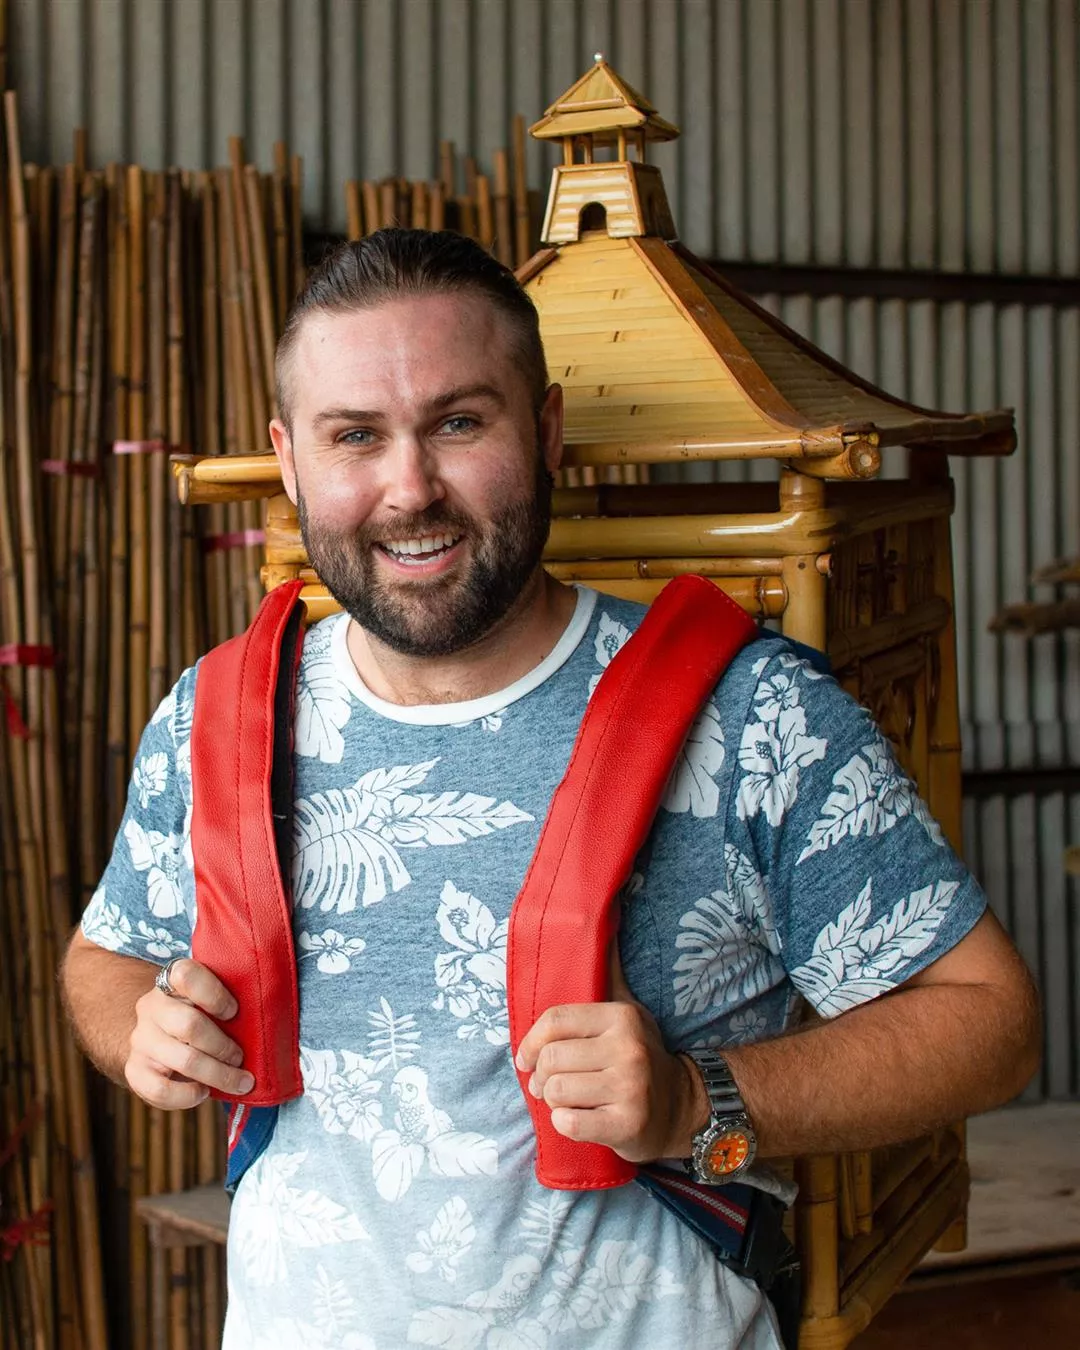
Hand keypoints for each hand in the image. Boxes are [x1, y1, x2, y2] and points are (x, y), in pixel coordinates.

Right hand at [126, 959, 252, 1108]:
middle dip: (223, 1047)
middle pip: (189, 1025)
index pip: (186, 975)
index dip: (214, 994)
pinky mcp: (134, 1069)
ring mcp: (141, 1039)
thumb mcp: (209, 998)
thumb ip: (227, 1000)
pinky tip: (203, 1092)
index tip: (234, 1011)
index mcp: (172, 981)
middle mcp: (151, 1006)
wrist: (158, 1034)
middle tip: (241, 1057)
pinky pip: (159, 1089)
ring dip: (218, 1075)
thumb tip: (268, 1015)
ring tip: (239, 1081)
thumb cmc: (199, 1013)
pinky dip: (187, 1096)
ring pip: (183, 1060)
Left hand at [514, 945, 708, 1162]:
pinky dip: (565, 1124)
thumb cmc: (639, 1054)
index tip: (526, 1059)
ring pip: (556, 1092)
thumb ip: (608, 971)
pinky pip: (568, 1124)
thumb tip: (607, 913)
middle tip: (549, 1085)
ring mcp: (630, 1088)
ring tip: (568, 1100)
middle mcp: (628, 1048)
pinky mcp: (627, 1125)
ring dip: (553, 1101)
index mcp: (621, 1016)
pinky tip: (581, 1118)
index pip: (555, 1020)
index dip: (531, 1041)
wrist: (680, 1107)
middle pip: (551, 1059)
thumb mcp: (627, 1007)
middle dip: (541, 1077)